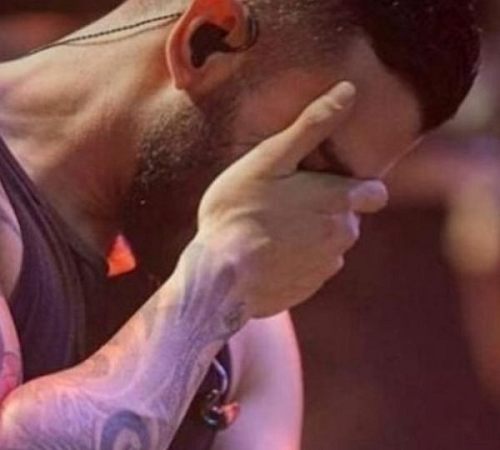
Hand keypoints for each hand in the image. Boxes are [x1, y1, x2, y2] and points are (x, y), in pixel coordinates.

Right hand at [188, 82, 387, 318]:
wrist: (220, 277)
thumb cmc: (239, 210)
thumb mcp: (269, 159)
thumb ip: (311, 126)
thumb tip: (348, 90)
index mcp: (341, 201)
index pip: (374, 192)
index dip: (350, 184)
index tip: (319, 182)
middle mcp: (343, 236)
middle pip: (347, 216)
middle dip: (323, 208)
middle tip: (279, 202)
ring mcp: (326, 267)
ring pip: (328, 243)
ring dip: (308, 235)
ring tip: (266, 228)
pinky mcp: (307, 289)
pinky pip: (309, 268)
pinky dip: (293, 260)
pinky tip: (263, 253)